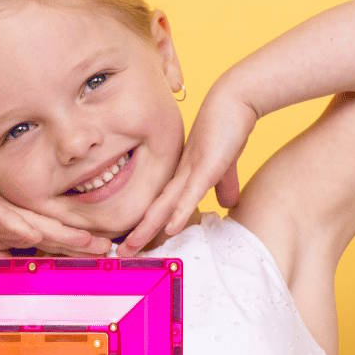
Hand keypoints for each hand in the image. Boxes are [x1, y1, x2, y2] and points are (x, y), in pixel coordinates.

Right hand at [0, 167, 111, 256]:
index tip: (105, 260)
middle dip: (85, 243)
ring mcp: (5, 212)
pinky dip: (19, 226)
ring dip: (63, 233)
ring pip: (39, 224)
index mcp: (24, 228)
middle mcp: (21, 218)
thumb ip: (11, 263)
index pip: (57, 243)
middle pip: (58, 233)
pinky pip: (4, 218)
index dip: (80, 252)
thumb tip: (28, 278)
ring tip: (87, 241)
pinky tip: (33, 233)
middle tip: (111, 250)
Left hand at [117, 79, 259, 256]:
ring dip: (146, 227)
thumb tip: (227, 204)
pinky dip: (178, 212)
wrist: (235, 100)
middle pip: (153, 209)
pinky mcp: (206, 167)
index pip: (160, 206)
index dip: (147, 225)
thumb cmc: (227, 129)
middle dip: (136, 232)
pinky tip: (168, 228)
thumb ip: (224, 185)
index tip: (135, 243)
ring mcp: (190, 171)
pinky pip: (189, 193)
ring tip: (130, 246)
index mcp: (182, 176)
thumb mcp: (224, 166)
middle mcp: (180, 175)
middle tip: (119, 253)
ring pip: (164, 205)